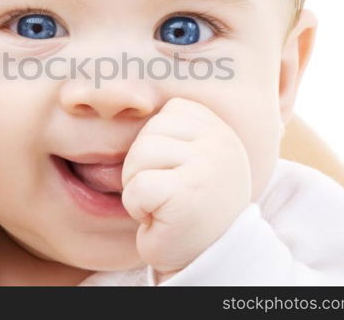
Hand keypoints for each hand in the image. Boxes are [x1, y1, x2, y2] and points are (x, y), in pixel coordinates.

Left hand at [121, 97, 251, 279]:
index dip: (158, 144)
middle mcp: (220, 141)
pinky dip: (138, 207)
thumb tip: (124, 87)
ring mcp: (207, 165)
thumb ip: (178, 127)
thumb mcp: (194, 155)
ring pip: (138, 156)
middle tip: (167, 192)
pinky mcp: (187, 193)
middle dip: (144, 165)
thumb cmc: (192, 205)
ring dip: (138, 186)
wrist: (208, 256)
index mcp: (220, 127)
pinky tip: (160, 218)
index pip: (167, 111)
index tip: (177, 172)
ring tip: (163, 203)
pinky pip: (137, 187)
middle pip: (149, 132)